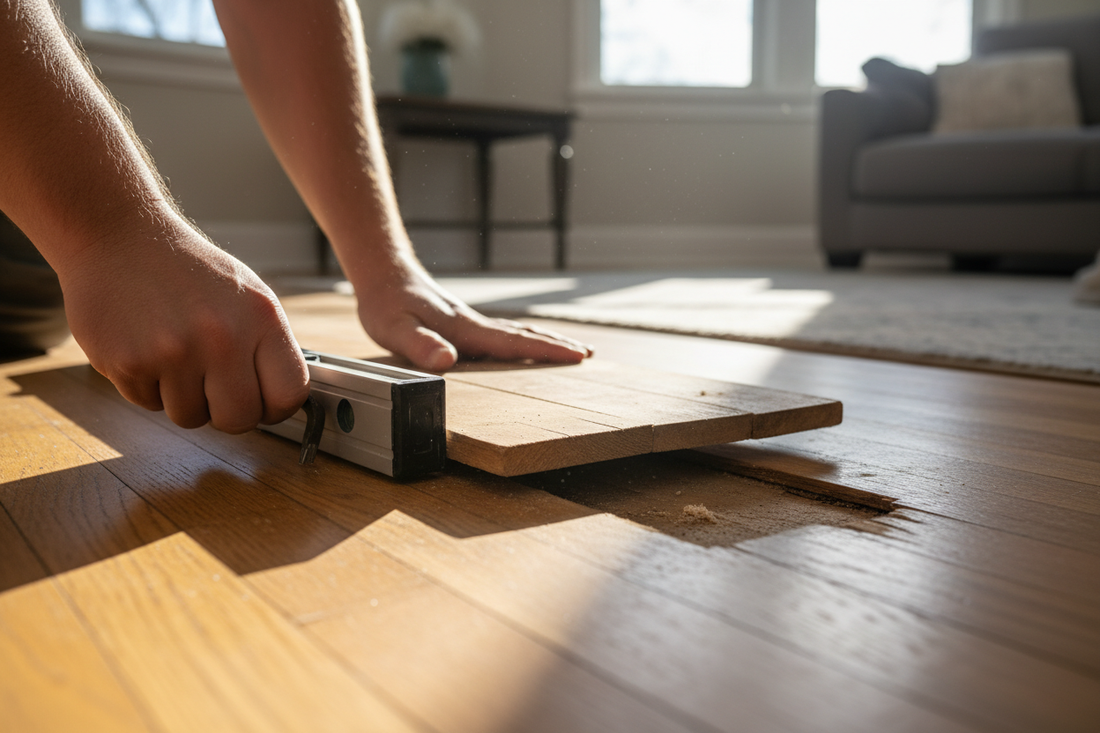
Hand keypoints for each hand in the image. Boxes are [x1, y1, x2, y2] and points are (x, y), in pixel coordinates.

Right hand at [56, 217, 308, 432]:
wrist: (117, 236)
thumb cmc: (187, 269)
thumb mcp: (247, 295)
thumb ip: (267, 346)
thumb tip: (282, 400)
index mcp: (261, 318)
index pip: (288, 395)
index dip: (274, 407)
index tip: (260, 401)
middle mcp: (222, 337)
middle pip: (239, 420)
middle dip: (226, 412)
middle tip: (212, 387)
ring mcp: (174, 352)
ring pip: (190, 417)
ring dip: (182, 397)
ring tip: (173, 354)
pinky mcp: (129, 363)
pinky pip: (148, 405)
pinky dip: (147, 386)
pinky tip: (145, 348)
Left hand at [353, 253, 591, 370]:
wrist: (382, 273)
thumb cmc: (386, 304)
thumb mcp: (395, 329)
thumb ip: (420, 345)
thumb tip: (447, 360)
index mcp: (466, 330)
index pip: (514, 342)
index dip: (547, 350)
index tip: (578, 355)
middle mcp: (474, 325)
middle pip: (524, 335)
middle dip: (557, 345)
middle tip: (588, 354)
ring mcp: (471, 324)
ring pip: (516, 333)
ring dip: (544, 341)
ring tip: (570, 349)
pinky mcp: (463, 324)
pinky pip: (502, 335)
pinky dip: (523, 340)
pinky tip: (524, 345)